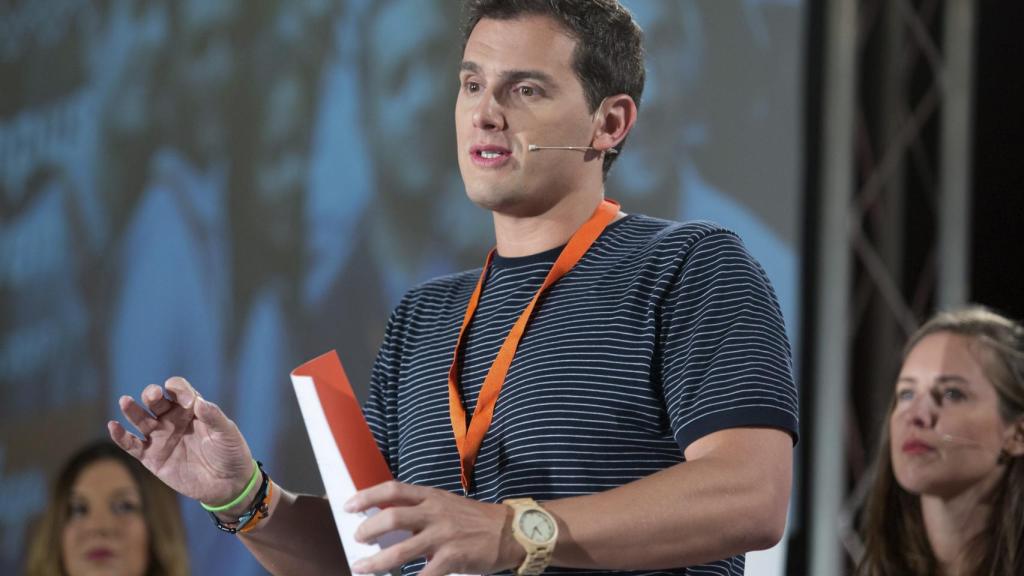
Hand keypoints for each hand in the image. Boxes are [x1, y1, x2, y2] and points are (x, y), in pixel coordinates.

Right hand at [108, 377, 254, 511]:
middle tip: (154, 396)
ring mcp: (161, 438)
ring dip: (132, 410)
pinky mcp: (152, 458)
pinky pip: (132, 445)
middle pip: (156, 401)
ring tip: (125, 401)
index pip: (178, 390)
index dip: (179, 390)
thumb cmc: (231, 453)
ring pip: (141, 420)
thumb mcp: (227, 433)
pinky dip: (121, 437)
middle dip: (152, 395)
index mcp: (191, 409)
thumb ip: (214, 417)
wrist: (228, 484)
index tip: (190, 402)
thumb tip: (199, 401)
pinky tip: (113, 426)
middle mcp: (173, 420)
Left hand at [344, 481, 522, 575]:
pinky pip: (424, 574)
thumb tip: (387, 521)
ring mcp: (444, 536)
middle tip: (357, 538)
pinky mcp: (453, 558)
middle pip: (392, 516)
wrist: (510, 531)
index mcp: (431, 496)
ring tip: (362, 567)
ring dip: (376, 562)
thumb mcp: (446, 504)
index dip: (367, 496)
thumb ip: (420, 510)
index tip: (349, 506)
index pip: (393, 490)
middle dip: (368, 529)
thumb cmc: (474, 519)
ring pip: (401, 549)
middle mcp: (435, 512)